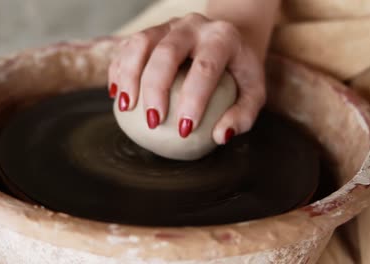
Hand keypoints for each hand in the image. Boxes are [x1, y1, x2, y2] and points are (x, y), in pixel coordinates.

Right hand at [108, 13, 265, 143]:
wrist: (227, 39)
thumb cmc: (239, 72)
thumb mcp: (253, 93)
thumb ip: (242, 115)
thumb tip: (220, 135)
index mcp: (222, 38)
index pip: (205, 66)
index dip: (193, 99)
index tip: (184, 130)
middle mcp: (194, 25)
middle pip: (167, 51)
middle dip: (155, 88)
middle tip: (152, 122)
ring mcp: (168, 25)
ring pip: (140, 42)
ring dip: (128, 75)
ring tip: (125, 107)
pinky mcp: (151, 31)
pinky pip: (127, 46)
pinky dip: (118, 69)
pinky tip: (117, 94)